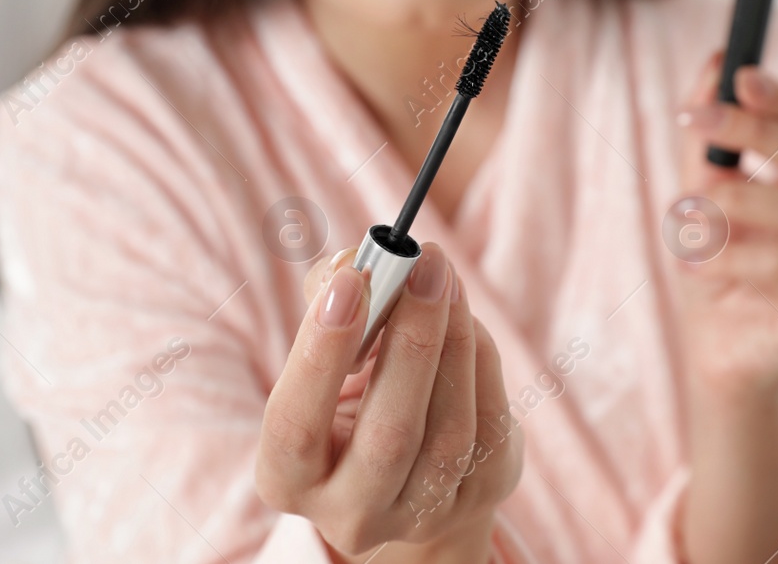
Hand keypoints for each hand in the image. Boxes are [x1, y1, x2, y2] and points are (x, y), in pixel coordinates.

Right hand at [256, 243, 522, 561]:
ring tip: (445, 277)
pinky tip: (463, 312)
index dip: (320, 354)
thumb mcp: (326, 352)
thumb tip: (355, 262)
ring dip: (453, 342)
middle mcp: (353, 514)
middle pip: (388, 439)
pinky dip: (479, 357)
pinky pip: (488, 425)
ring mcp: (420, 515)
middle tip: (422, 265)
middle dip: (411, 343)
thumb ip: (328, 299)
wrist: (408, 460)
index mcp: (289, 479)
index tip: (350, 281)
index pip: (294, 427)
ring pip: (449, 433)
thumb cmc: (352, 387)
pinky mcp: (477, 497)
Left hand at [672, 51, 777, 398]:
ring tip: (688, 208)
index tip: (736, 74)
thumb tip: (715, 62)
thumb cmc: (719, 268)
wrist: (719, 353)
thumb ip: (712, 137)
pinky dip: (732, 256)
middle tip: (696, 120)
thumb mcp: (705, 193)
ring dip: (736, 200)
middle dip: (753, 131)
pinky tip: (694, 260)